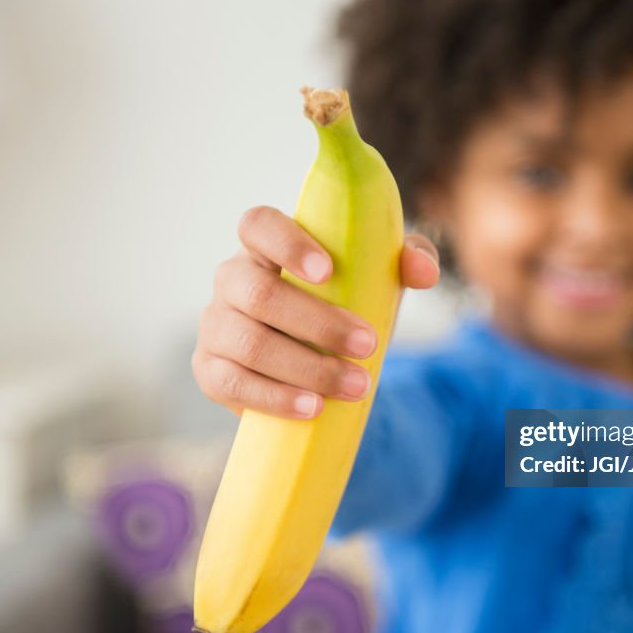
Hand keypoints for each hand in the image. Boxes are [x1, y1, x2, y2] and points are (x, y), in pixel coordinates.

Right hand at [193, 205, 439, 419]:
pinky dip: (276, 398)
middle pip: (259, 293)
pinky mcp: (210, 370)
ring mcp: (215, 325)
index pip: (258, 224)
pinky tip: (313, 407)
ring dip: (308, 368)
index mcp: (265, 245)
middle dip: (318, 323)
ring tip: (355, 385)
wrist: (317, 364)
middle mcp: (231, 278)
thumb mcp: (379, 278)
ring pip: (250, 343)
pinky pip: (234, 384)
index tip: (328, 271)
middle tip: (369, 345)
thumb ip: (407, 261)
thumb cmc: (347, 304)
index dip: (288, 243)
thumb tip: (423, 272)